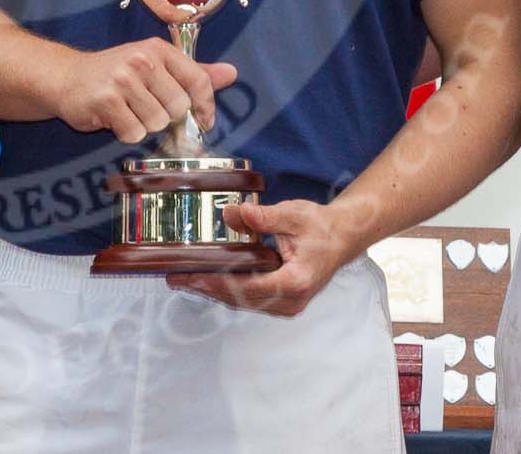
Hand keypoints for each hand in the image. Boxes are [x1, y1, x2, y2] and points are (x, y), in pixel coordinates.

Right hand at [48, 39, 235, 142]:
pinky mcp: (106, 100)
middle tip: (145, 107)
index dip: (205, 107)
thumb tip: (232, 73)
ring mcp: (123, 79)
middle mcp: (142, 60)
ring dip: (144, 125)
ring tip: (128, 111)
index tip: (201, 120)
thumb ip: (193, 72)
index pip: (199, 80)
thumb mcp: (155, 65)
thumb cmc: (116, 73)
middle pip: (179, 107)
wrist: (67, 78)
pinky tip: (115, 119)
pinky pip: (134, 133)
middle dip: (166, 116)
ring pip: (157, 123)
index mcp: (159, 49)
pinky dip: (126, 133)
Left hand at [166, 199, 354, 316]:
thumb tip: (232, 214)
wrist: (343, 237)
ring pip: (243, 302)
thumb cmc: (321, 226)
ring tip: (185, 279)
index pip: (245, 287)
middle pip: (240, 299)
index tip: (189, 276)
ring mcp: (288, 305)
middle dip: (206, 288)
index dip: (214, 282)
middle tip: (176, 278)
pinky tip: (209, 279)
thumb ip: (263, 217)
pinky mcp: (283, 301)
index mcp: (294, 282)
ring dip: (214, 291)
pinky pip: (250, 299)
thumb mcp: (293, 214)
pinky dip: (228, 290)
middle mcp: (291, 301)